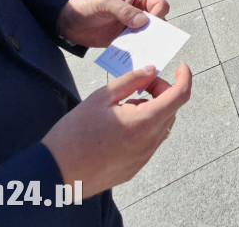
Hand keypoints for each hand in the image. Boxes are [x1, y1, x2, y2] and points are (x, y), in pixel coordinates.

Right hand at [42, 63, 191, 197]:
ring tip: (122, 108)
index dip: (185, 78)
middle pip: (170, 110)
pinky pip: (148, 142)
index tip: (181, 68)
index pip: (180, 96)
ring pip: (160, 127)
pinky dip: (142, 128)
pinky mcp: (134, 168)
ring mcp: (143, 158)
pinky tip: (117, 127)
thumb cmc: (74, 132)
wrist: (54, 172)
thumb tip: (151, 71)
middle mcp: (149, 143)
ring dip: (151, 111)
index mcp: (144, 123)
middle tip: (139, 86)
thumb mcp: (102, 97)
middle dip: (160, 93)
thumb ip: (131, 80)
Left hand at [57, 0, 169, 47]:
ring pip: (148, 36)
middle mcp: (138, 12)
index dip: (158, 14)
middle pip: (157, 23)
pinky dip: (136, 52)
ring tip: (145, 54)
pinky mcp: (123, 40)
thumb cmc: (87, 3)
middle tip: (153, 44)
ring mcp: (131, 27)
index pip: (159, 5)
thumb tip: (143, 21)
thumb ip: (123, 11)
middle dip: (157, 33)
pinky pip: (135, 47)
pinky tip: (134, 59)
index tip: (149, 24)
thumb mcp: (105, 3)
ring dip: (148, 44)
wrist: (66, 18)